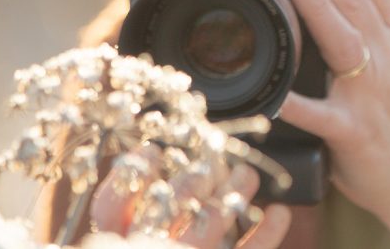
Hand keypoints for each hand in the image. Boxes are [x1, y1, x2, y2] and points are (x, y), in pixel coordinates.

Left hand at [90, 146, 290, 247]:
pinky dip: (264, 236)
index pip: (116, 206)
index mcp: (117, 244)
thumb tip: (109, 227)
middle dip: (198, 177)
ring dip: (233, 198)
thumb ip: (115, 232)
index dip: (133, 176)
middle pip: (173, 206)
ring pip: (212, 225)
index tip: (154, 151)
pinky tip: (279, 215)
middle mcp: (154, 248)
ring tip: (249, 175)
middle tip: (216, 156)